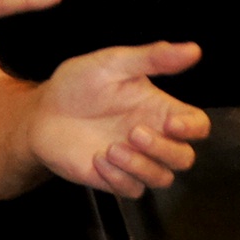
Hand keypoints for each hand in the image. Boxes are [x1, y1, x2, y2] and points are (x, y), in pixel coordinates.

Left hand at [26, 42, 208, 196]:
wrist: (41, 112)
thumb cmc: (78, 84)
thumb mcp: (113, 63)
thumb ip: (153, 58)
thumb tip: (193, 49)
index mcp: (159, 109)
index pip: (197, 126)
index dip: (193, 128)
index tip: (172, 123)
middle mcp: (152, 137)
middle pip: (183, 157)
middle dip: (164, 149)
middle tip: (134, 132)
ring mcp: (134, 160)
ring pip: (162, 178)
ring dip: (141, 166)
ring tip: (111, 149)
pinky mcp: (114, 178)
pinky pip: (133, 190)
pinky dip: (118, 178)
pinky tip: (97, 159)